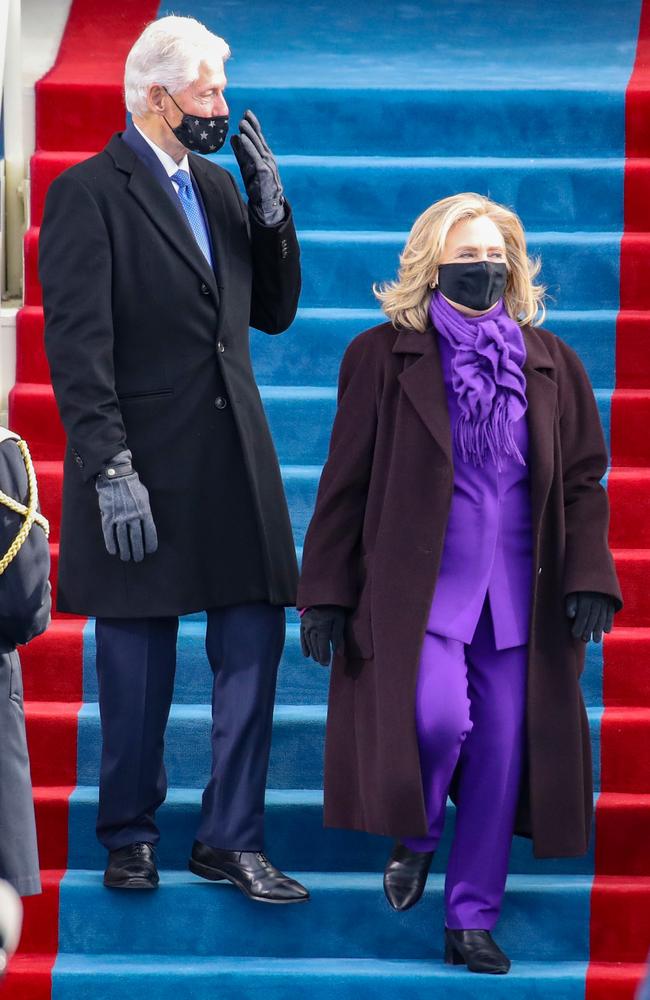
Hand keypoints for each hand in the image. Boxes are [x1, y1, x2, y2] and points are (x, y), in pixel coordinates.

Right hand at [95, 450, 157, 562]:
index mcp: (144, 511)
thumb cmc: (132, 487)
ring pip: (122, 538)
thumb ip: (146, 511)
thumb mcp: (145, 497)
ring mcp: (120, 517)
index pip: (149, 532)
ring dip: (125, 550)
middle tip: (138, 558)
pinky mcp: (108, 517)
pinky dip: (111, 544)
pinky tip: (114, 551)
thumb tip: (146, 524)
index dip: (150, 543)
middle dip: (137, 551)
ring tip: (127, 558)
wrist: (116, 477)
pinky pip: (109, 533)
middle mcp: (133, 516)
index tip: (150, 551)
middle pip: (136, 538)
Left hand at [230, 110, 284, 225]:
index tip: (247, 113)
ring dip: (250, 133)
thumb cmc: (258, 185)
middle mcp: (268, 157)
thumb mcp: (247, 165)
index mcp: (264, 155)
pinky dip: (249, 146)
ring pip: (258, 146)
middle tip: (245, 115)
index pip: (259, 137)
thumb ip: (241, 152)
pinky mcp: (264, 172)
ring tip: (243, 123)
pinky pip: (255, 156)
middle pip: (259, 139)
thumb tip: (234, 137)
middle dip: (252, 127)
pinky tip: (243, 138)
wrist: (267, 204)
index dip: (253, 125)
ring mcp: (267, 164)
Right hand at [300, 605, 346, 665]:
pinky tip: (306, 654)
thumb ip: (338, 637)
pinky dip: (304, 646)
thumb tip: (338, 653)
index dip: (324, 656)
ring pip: (309, 643)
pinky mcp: (303, 623)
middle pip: (315, 646)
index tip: (326, 664)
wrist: (320, 593)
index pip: (322, 646)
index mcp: (322, 628)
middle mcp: (312, 628)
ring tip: (317, 660)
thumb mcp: (339, 620)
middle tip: (323, 664)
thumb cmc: (333, 606)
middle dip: (319, 656)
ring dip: (313, 652)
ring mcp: (306, 626)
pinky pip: (302, 637)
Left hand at [565, 591, 614, 641]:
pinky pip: (611, 613)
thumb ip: (570, 604)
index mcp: (585, 597)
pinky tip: (607, 631)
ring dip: (599, 629)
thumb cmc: (579, 588)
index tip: (575, 635)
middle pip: (593, 617)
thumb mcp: (571, 592)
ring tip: (596, 641)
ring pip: (602, 617)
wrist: (595, 576)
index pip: (583, 614)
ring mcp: (605, 600)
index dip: (579, 625)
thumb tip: (570, 616)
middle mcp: (597, 599)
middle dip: (589, 630)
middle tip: (585, 640)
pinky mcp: (611, 601)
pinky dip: (609, 622)